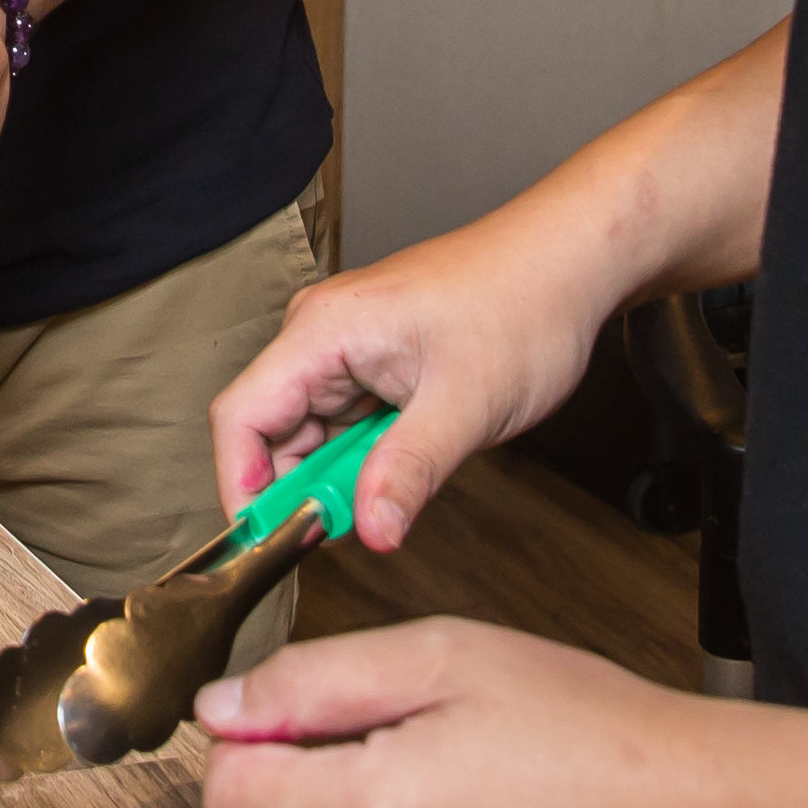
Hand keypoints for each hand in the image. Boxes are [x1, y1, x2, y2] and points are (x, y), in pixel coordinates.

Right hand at [207, 194, 615, 550]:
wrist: (567, 264)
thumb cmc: (522, 304)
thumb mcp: (468, 403)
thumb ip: (409, 471)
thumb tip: (370, 532)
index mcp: (322, 330)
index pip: (240, 418)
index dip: (242, 487)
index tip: (272, 543)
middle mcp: (319, 336)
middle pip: (269, 434)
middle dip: (301, 492)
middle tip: (353, 531)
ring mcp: (344, 350)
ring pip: (308, 436)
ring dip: (339, 477)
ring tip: (397, 489)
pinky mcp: (370, 364)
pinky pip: (342, 427)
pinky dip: (364, 460)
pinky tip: (405, 465)